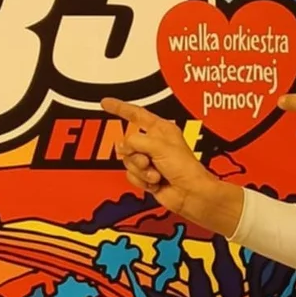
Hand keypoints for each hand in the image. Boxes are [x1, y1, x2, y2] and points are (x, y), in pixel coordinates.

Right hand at [101, 97, 218, 216]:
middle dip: (135, 155)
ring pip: (128, 161)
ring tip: (156, 174)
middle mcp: (155, 143)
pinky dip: (142, 181)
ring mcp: (150, 160)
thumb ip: (136, 141)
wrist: (190, 193)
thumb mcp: (159, 147)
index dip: (120, 108)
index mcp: (161, 129)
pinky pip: (131, 175)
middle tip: (147, 161)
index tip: (106, 103)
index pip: (136, 114)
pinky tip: (156, 183)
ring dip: (141, 170)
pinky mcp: (147, 176)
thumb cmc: (185, 168)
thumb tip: (124, 146)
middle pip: (128, 143)